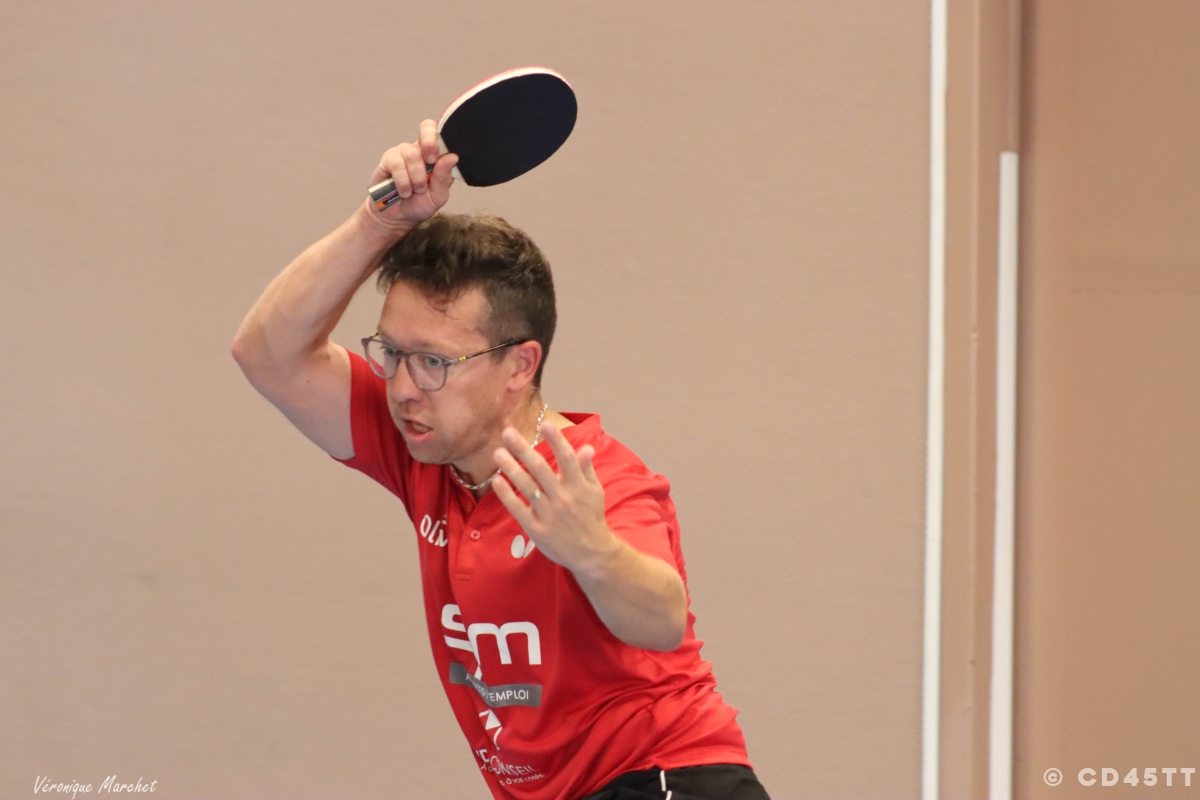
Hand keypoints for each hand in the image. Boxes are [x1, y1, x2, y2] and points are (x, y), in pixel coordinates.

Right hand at [364, 119, 457, 230]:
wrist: (397, 218)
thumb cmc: (419, 205)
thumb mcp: (437, 196)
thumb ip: (444, 177)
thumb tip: (452, 157)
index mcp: (435, 155)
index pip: (440, 132)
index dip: (441, 137)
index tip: (442, 155)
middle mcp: (419, 149)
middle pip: (426, 129)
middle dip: (430, 145)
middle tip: (430, 162)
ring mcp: (403, 153)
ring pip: (412, 154)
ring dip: (416, 176)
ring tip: (415, 191)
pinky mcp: (388, 160)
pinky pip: (397, 164)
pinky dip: (403, 181)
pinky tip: (404, 191)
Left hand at [492, 422, 619, 577]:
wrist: (593, 554)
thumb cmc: (592, 517)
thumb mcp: (595, 491)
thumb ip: (586, 468)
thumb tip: (585, 446)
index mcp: (579, 486)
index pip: (567, 458)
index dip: (556, 440)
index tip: (545, 423)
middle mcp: (564, 498)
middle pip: (541, 469)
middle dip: (523, 449)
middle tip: (508, 433)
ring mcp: (549, 514)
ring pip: (527, 487)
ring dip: (511, 468)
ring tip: (498, 453)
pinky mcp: (537, 529)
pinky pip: (518, 509)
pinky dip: (506, 495)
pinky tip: (497, 480)